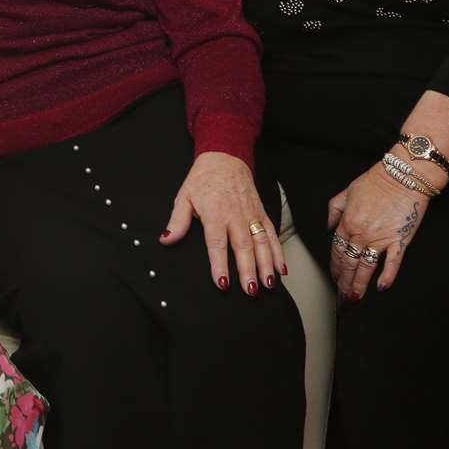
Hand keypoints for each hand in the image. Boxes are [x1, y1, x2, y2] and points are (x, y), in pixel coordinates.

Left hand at [161, 153, 285, 294]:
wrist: (225, 158)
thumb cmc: (203, 180)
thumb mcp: (184, 197)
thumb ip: (177, 221)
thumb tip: (166, 239)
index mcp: (214, 213)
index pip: (217, 243)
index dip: (220, 264)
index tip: (222, 282)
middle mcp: (235, 215)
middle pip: (243, 246)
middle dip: (248, 270)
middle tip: (250, 290)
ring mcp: (251, 214)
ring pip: (261, 242)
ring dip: (266, 264)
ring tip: (268, 284)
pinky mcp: (261, 213)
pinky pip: (272, 234)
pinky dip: (278, 252)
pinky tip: (281, 269)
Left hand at [326, 164, 428, 299]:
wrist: (403, 176)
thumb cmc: (376, 182)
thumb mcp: (345, 192)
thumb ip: (334, 211)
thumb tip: (328, 228)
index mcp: (347, 223)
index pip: (336, 251)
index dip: (334, 267)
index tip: (334, 278)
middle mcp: (362, 234)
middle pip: (349, 263)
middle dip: (344, 282)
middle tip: (342, 297)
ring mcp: (381, 239)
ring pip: (366, 267)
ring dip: (359, 284)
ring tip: (355, 297)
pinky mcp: (400, 240)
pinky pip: (392, 262)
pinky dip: (387, 276)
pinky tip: (381, 287)